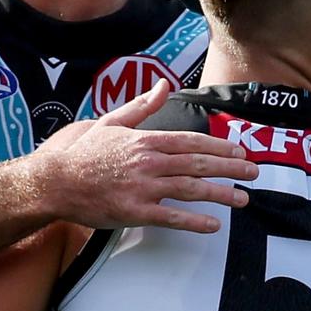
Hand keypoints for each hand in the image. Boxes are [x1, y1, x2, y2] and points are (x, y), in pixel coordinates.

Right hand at [37, 79, 257, 232]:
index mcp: (145, 141)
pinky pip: (171, 218)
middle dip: (230, 168)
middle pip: (197, 164)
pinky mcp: (134, 211)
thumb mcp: (112, 122)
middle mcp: (148, 162)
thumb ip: (142, 105)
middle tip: (253, 173)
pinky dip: (194, 221)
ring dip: (220, 194)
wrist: (56, 181)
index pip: (191, 142)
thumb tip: (163, 85)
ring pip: (190, 189)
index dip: (219, 147)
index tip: (240, 151)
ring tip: (242, 199)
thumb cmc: (84, 153)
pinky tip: (213, 225)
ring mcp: (142, 187)